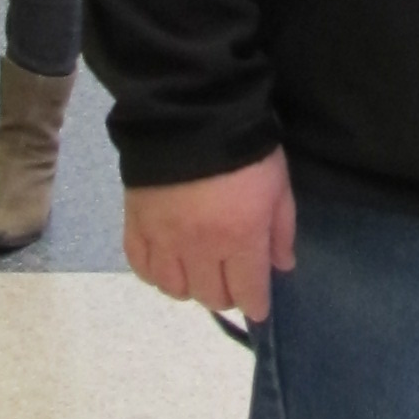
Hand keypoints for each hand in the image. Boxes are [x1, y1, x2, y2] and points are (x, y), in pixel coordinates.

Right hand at [125, 152, 297, 320]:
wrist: (191, 113)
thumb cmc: (246, 149)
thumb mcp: (278, 185)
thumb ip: (282, 229)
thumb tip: (282, 266)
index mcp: (240, 238)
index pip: (248, 292)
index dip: (256, 305)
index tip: (258, 306)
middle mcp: (200, 248)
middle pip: (211, 296)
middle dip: (226, 294)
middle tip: (231, 279)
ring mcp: (164, 239)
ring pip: (174, 289)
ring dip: (190, 287)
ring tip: (198, 272)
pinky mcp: (136, 224)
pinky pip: (141, 267)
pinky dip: (155, 274)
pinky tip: (167, 263)